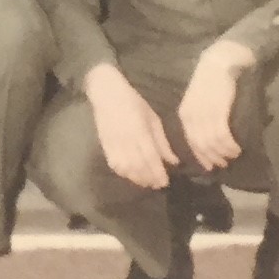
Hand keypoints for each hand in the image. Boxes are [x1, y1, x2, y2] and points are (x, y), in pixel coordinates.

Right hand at [85, 65, 177, 190]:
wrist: (106, 94)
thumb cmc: (133, 102)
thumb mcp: (152, 118)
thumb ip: (162, 141)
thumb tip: (173, 161)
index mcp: (140, 130)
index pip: (150, 157)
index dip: (158, 172)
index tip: (165, 182)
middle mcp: (126, 139)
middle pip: (138, 165)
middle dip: (149, 178)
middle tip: (158, 185)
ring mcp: (113, 143)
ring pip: (126, 168)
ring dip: (137, 178)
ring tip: (147, 183)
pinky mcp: (105, 146)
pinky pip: (114, 164)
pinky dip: (124, 173)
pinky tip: (132, 176)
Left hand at [176, 43, 252, 173]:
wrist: (219, 63)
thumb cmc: (209, 81)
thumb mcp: (197, 100)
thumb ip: (199, 118)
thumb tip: (205, 140)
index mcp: (185, 114)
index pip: (190, 142)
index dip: (201, 156)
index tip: (210, 166)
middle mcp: (192, 117)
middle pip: (201, 145)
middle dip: (212, 158)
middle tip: (224, 164)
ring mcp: (205, 115)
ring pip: (212, 143)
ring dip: (223, 153)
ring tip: (233, 155)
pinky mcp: (218, 111)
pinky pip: (222, 136)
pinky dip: (229, 146)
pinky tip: (236, 148)